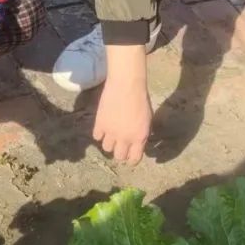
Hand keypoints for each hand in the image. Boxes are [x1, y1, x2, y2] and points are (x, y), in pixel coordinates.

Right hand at [93, 44, 150, 164]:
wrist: (126, 85)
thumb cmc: (141, 99)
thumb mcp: (147, 120)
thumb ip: (141, 134)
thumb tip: (135, 143)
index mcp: (139, 138)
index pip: (134, 159)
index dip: (131, 159)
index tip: (130, 155)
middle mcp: (125, 138)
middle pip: (119, 156)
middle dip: (120, 152)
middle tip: (120, 144)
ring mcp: (111, 132)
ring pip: (106, 148)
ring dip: (109, 143)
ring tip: (111, 134)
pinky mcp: (99, 124)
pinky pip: (97, 137)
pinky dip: (100, 133)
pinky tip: (103, 126)